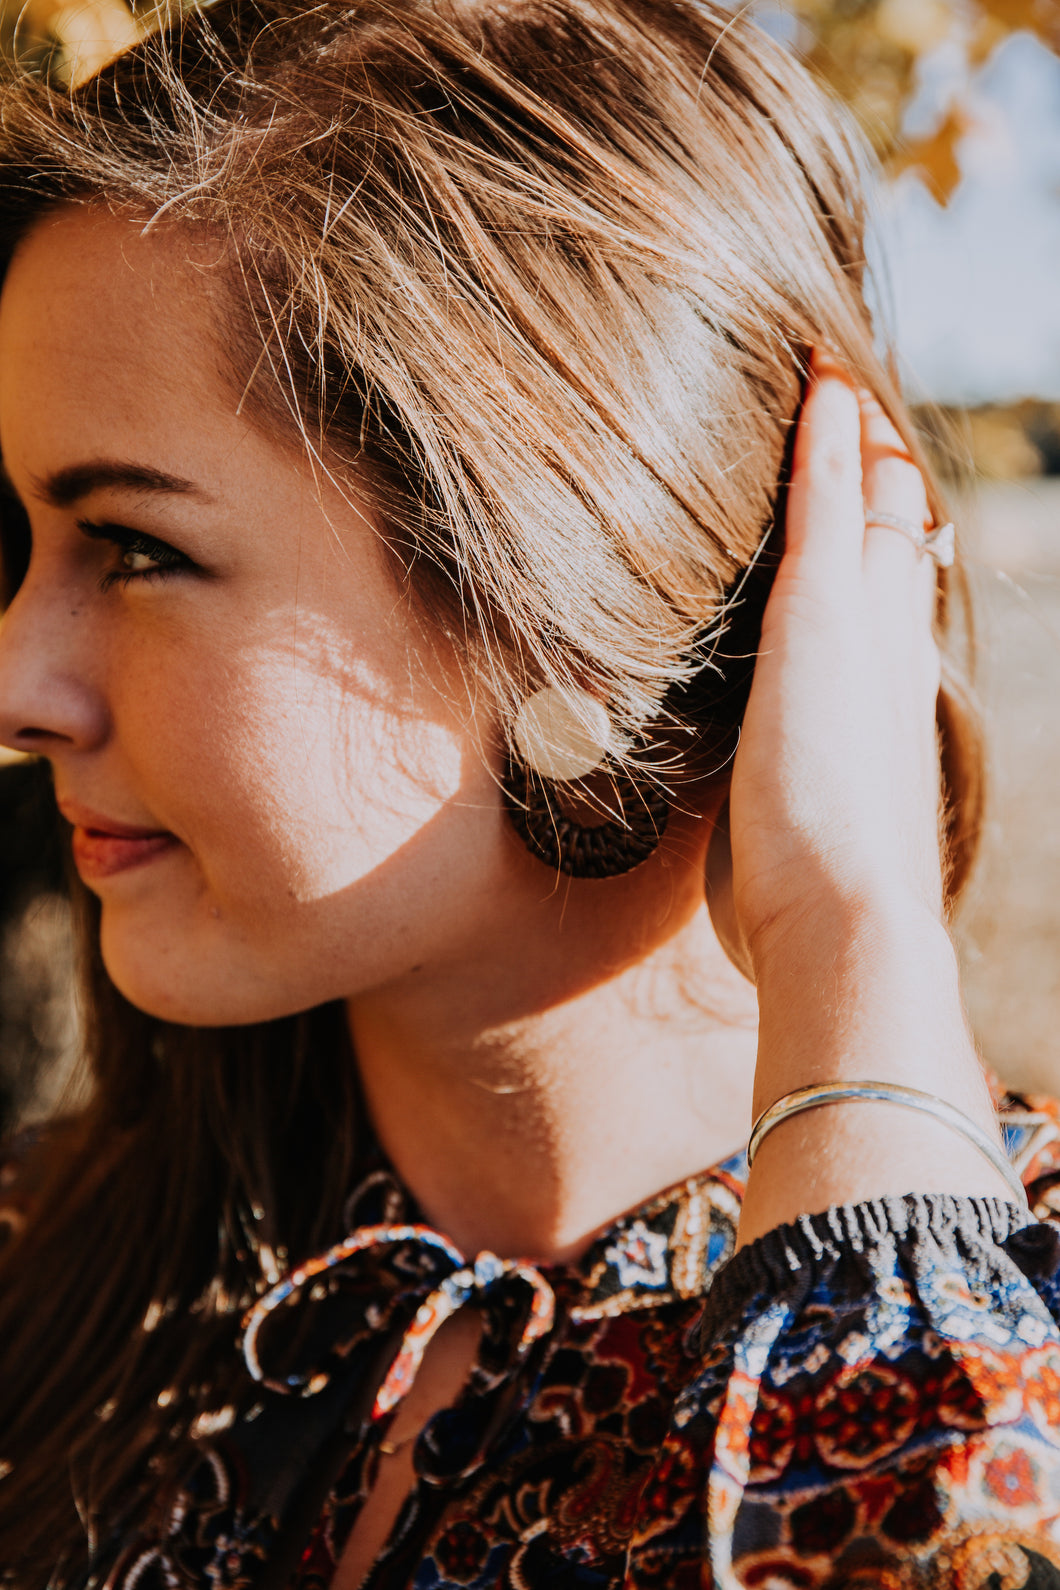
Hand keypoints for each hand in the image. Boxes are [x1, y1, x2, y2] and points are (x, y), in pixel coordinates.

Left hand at [728, 350, 943, 973]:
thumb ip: (786, 825)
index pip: (894, 612)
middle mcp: (890, 658)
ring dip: (857, 438)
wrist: (849, 923)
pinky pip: (826, 499)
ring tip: (842, 376)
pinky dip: (826, 436)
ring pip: (871, 505)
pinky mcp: (821, 616)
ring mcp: (863, 631)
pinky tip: (820, 377)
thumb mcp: (801, 853)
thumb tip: (762, 858)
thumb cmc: (815, 912)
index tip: (879, 521)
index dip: (889, 559)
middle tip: (868, 421)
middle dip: (885, 482)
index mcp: (885, 714)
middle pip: (900, 543)